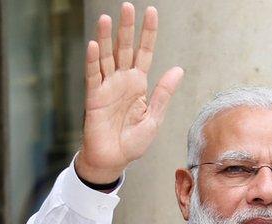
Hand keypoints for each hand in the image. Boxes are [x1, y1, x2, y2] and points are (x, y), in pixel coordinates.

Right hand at [76, 3, 183, 182]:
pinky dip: (92, 60)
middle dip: (127, 28)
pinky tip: (94, 44)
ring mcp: (107, 87)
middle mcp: (122, 81)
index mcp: (139, 84)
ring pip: (107, 57)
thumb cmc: (133, 141)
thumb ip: (163, 93)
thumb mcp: (155, 118)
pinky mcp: (94, 97)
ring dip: (106, 37)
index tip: (151, 12)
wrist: (114, 159)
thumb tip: (178, 69)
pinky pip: (93, 75)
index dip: (148, 33)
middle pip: (125, 48)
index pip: (145, 52)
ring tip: (106, 18)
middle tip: (127, 6)